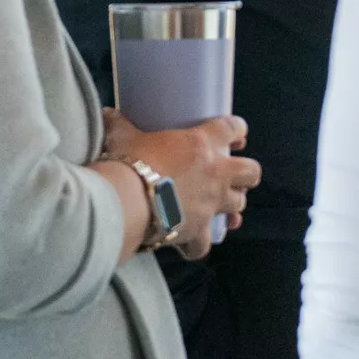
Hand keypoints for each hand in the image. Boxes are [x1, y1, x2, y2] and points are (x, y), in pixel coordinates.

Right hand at [104, 107, 259, 258]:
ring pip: (238, 206)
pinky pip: (206, 243)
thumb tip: (107, 114)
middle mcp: (216, 173)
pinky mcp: (198, 230)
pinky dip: (199, 244)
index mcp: (202, 143)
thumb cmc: (128, 162)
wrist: (125, 200)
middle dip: (246, 175)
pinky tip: (190, 244)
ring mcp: (211, 203)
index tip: (235, 137)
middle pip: (251, 173)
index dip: (237, 131)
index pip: (233, 129)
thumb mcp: (123, 137)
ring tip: (217, 208)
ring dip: (230, 207)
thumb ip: (119, 125)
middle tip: (232, 176)